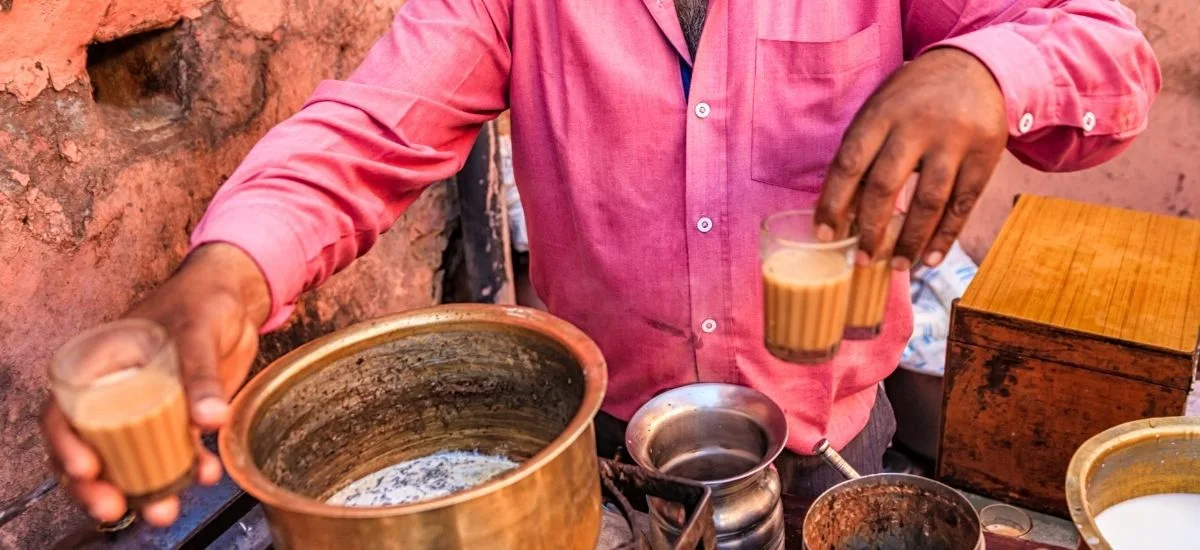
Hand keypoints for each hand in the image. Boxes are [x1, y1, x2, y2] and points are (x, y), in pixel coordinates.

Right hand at [41, 244, 268, 525]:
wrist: (237, 298)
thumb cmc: (202, 301)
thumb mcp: (196, 331)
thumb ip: (200, 374)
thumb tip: (208, 420)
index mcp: (97, 368)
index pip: (62, 414)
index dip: (65, 446)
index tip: (86, 470)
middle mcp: (115, 394)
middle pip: (91, 450)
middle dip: (99, 486)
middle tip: (116, 507)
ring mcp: (146, 410)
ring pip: (131, 460)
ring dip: (144, 489)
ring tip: (163, 511)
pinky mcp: (179, 419)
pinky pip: (174, 453)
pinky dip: (186, 468)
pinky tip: (205, 474)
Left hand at [815, 48, 1007, 269]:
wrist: (975, 67)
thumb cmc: (913, 99)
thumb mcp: (881, 110)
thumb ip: (863, 152)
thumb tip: (842, 212)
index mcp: (881, 113)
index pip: (849, 163)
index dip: (833, 202)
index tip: (824, 235)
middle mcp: (917, 125)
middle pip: (886, 185)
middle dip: (870, 229)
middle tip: (861, 260)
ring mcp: (954, 141)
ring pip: (928, 201)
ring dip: (909, 240)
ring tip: (896, 267)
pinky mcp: (985, 155)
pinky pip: (962, 205)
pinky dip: (945, 237)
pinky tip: (929, 258)